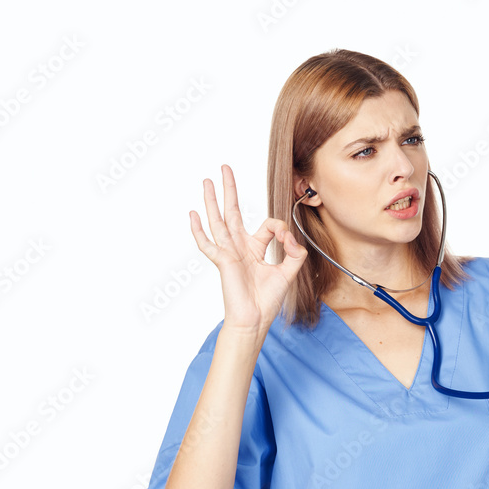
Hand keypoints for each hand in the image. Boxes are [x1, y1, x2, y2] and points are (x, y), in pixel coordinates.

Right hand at [190, 164, 307, 333]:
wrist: (254, 320)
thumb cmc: (267, 300)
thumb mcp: (289, 272)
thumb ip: (295, 252)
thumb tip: (290, 235)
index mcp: (254, 248)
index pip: (268, 225)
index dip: (281, 229)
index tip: (288, 241)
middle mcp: (239, 247)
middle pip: (233, 212)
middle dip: (229, 190)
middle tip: (224, 169)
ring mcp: (228, 253)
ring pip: (218, 221)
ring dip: (212, 201)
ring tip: (206, 181)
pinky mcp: (222, 262)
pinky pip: (207, 245)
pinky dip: (199, 231)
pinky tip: (193, 215)